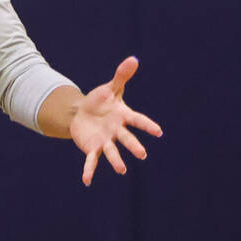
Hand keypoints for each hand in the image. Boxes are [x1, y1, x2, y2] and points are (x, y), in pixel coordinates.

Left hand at [69, 56, 161, 185]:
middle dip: (134, 146)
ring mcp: (105, 141)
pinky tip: (86, 181)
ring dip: (116, 161)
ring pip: (112, 151)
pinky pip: (91, 160)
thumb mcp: (110, 88)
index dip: (147, 125)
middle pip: (126, 139)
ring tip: (122, 170)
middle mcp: (116, 131)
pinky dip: (89, 170)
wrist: (82, 113)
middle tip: (142, 154)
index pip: (137, 120)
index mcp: (122, 116)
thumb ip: (121, 76)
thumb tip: (133, 59)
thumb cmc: (100, 101)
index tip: (158, 131)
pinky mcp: (92, 148)